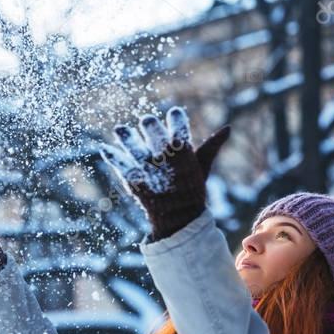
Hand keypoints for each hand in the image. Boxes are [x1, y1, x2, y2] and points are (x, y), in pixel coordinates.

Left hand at [99, 106, 229, 241]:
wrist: (179, 220)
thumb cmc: (192, 191)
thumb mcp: (202, 168)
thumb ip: (211, 146)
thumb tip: (228, 128)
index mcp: (184, 155)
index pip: (180, 129)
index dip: (177, 118)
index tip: (174, 113)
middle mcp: (165, 160)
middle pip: (155, 134)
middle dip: (151, 126)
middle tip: (148, 122)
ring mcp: (149, 171)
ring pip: (135, 148)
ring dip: (126, 138)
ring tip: (120, 130)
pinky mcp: (135, 182)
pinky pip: (122, 166)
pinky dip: (113, 157)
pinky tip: (105, 149)